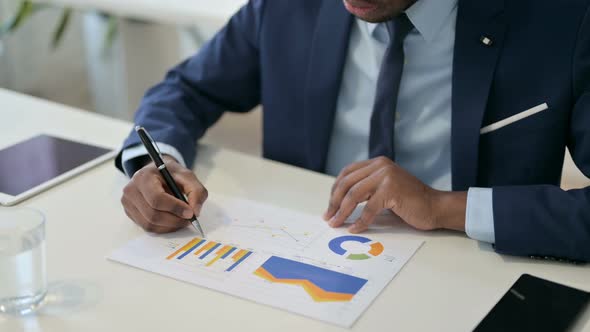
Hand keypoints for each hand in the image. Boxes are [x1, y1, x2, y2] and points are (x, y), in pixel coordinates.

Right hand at [121, 155, 207, 232]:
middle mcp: (131, 190)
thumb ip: (196, 192)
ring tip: (182, 220)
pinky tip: (172, 221)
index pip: (157, 199)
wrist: (157, 173)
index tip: (190, 213)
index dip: (175, 208)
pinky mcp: (130, 213)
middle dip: (174, 220)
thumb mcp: (188, 176)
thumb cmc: (171, 174)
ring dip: (170, 226)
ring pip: (150, 224)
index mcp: (144, 177)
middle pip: (153, 214)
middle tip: (189, 219)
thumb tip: (195, 212)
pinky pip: (147, 227)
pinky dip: (163, 228)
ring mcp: (128, 203)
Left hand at [323, 157, 466, 232]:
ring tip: (336, 223)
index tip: (330, 206)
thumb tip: (339, 203)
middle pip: (347, 183)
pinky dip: (359, 221)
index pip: (347, 173)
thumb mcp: (384, 188)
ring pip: (354, 195)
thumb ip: (366, 188)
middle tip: (328, 217)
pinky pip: (368, 208)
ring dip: (342, 212)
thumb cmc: (409, 202)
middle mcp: (380, 166)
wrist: (435, 207)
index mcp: (377, 163)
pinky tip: (354, 229)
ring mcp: (386, 176)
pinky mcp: (391, 190)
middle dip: (334, 202)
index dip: (335, 190)